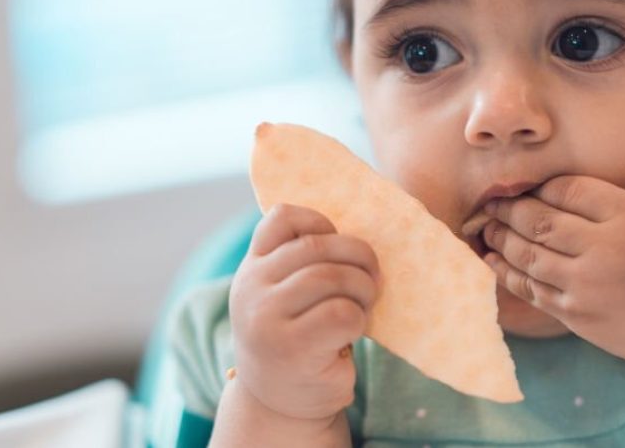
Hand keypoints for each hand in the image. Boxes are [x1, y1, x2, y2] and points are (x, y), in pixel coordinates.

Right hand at [228, 204, 377, 420]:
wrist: (280, 404)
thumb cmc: (297, 339)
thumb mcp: (286, 296)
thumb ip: (304, 265)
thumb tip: (360, 240)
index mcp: (253, 268)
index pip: (282, 219)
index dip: (320, 222)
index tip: (338, 243)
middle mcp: (252, 288)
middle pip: (317, 248)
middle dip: (359, 257)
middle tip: (373, 279)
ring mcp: (268, 318)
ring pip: (332, 278)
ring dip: (362, 289)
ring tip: (363, 306)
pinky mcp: (293, 348)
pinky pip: (342, 314)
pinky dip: (358, 319)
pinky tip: (351, 334)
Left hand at [482, 176, 624, 369]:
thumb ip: (619, 200)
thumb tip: (565, 191)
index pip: (567, 190)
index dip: (541, 186)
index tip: (528, 185)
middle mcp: (602, 249)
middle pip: (539, 219)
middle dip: (509, 207)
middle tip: (489, 201)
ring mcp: (586, 286)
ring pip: (527, 254)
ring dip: (500, 237)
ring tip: (486, 226)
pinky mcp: (577, 316)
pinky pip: (531, 289)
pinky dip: (507, 272)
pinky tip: (492, 259)